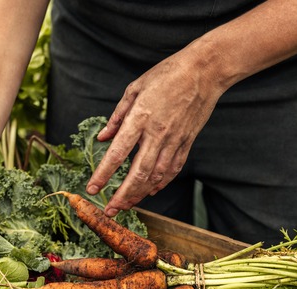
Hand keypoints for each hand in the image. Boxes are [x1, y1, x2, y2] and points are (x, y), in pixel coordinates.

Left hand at [87, 45, 225, 215]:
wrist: (204, 71)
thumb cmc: (167, 74)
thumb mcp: (135, 88)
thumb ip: (117, 116)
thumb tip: (103, 137)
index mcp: (140, 118)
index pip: (117, 153)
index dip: (103, 174)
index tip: (92, 189)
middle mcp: (157, 133)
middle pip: (137, 173)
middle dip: (122, 195)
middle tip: (110, 210)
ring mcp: (174, 140)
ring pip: (156, 176)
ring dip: (140, 194)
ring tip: (126, 205)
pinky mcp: (187, 142)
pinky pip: (173, 169)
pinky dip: (161, 183)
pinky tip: (151, 191)